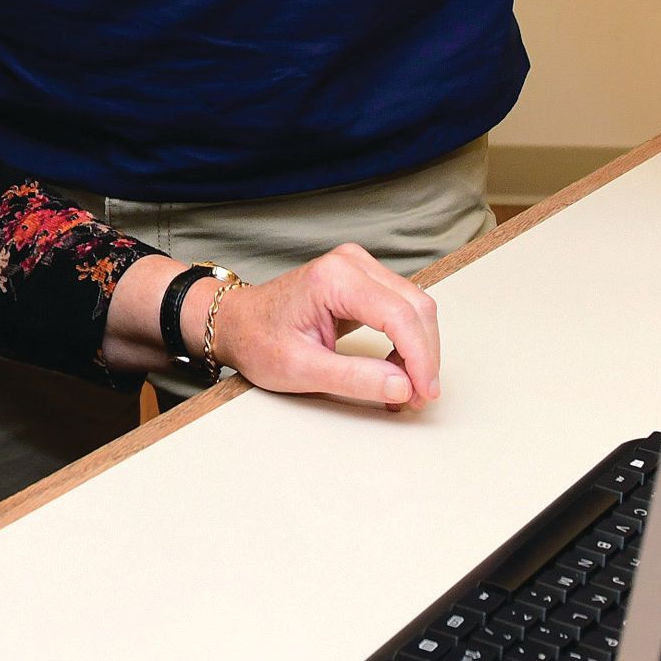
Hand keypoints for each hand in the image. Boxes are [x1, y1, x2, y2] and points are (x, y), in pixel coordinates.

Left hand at [208, 245, 441, 408]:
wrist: (236, 322)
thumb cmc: (259, 340)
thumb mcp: (302, 370)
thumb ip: (356, 379)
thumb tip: (404, 387)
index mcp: (335, 278)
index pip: (399, 315)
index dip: (420, 357)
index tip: (423, 393)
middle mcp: (352, 263)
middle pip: (415, 307)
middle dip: (424, 356)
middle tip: (417, 398)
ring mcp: (359, 267)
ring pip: (414, 306)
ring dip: (419, 349)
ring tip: (406, 389)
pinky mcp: (363, 279)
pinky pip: (402, 307)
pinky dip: (407, 340)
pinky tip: (396, 370)